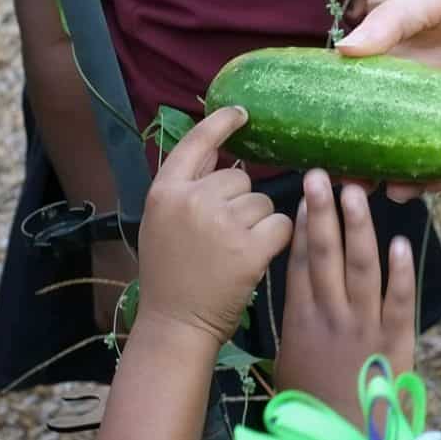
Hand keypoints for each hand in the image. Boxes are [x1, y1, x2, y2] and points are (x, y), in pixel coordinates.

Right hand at [136, 107, 293, 345]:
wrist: (175, 325)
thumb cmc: (170, 276)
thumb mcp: (161, 222)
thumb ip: (185, 187)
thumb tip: (219, 147)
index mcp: (164, 192)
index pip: (195, 142)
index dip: (221, 124)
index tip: (241, 114)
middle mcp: (192, 201)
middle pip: (239, 179)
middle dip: (239, 203)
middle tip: (221, 238)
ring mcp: (221, 224)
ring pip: (262, 203)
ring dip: (257, 225)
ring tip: (232, 253)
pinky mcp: (249, 248)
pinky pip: (279, 225)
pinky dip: (275, 240)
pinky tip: (256, 258)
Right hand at [275, 171, 415, 424]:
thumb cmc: (312, 411)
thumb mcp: (288, 367)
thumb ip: (292, 331)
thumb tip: (293, 300)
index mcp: (301, 322)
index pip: (301, 264)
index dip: (304, 228)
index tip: (303, 197)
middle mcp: (332, 316)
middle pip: (327, 254)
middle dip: (324, 212)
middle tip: (320, 174)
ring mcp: (365, 325)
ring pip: (361, 266)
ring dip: (358, 226)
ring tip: (354, 192)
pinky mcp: (396, 340)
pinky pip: (399, 299)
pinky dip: (400, 271)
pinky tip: (399, 242)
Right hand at [336, 0, 440, 197]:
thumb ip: (391, 20)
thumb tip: (343, 49)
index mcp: (398, 53)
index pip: (358, 91)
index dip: (335, 116)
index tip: (312, 140)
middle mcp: (420, 84)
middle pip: (385, 129)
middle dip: (365, 158)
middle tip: (346, 181)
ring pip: (420, 148)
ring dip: (402, 173)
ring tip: (389, 191)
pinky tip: (428, 187)